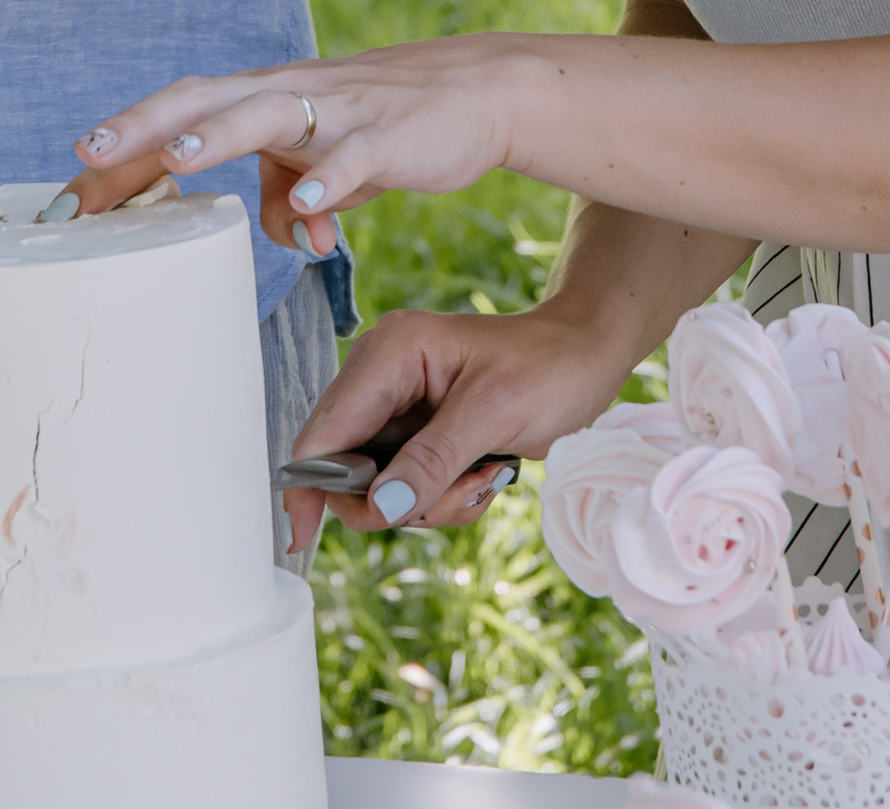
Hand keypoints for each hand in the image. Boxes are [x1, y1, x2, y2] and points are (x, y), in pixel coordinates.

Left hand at [58, 37, 529, 258]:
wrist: (475, 94)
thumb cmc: (387, 124)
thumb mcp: (323, 161)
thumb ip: (289, 190)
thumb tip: (280, 231)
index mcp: (264, 99)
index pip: (180, 115)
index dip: (125, 148)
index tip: (69, 192)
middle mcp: (289, 94)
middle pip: (205, 98)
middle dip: (145, 126)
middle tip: (87, 154)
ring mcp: (338, 109)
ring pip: (269, 113)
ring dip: (222, 134)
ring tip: (178, 157)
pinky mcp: (389, 133)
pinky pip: (355, 156)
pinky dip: (331, 178)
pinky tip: (312, 211)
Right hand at [278, 300, 643, 549]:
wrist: (587, 358)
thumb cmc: (548, 366)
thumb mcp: (493, 413)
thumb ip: (433, 459)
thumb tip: (381, 507)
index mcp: (390, 353)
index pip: (326, 431)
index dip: (310, 484)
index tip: (301, 537)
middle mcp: (384, 378)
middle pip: (348, 469)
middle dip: (402, 498)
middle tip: (463, 488)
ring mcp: (401, 408)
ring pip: (382, 489)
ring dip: (433, 501)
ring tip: (485, 476)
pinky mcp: (420, 434)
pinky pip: (410, 490)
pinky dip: (444, 498)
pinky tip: (485, 476)